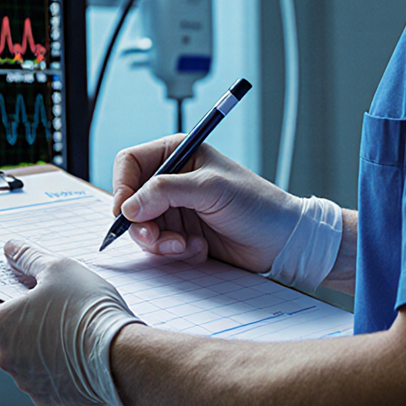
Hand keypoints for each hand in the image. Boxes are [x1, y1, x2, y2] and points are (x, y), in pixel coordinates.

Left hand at [0, 240, 141, 405]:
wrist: (121, 354)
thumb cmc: (87, 309)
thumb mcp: (57, 268)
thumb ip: (28, 257)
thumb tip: (12, 249)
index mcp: (0, 323)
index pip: (4, 306)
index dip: (28, 300)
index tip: (48, 298)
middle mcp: (5, 356)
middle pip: (16, 334)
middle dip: (36, 325)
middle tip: (66, 315)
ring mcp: (26, 381)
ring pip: (32, 359)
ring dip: (47, 349)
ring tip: (76, 336)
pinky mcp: (47, 399)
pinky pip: (49, 380)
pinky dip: (61, 371)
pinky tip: (80, 358)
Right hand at [113, 135, 303, 272]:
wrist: (283, 241)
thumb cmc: (256, 205)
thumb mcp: (210, 189)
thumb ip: (165, 191)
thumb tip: (129, 206)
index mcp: (177, 154)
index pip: (130, 164)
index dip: (123, 187)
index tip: (125, 212)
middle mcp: (172, 180)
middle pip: (131, 200)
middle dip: (141, 223)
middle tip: (155, 238)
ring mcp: (175, 208)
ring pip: (142, 227)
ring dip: (160, 242)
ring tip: (186, 245)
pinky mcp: (181, 233)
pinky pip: (159, 245)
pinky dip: (174, 251)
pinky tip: (198, 248)